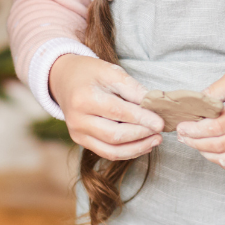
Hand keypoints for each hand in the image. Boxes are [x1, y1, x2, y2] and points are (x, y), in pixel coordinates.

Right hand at [49, 55, 163, 160]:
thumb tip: (153, 106)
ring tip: (154, 141)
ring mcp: (78, 134)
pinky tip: (142, 146)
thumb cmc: (89, 73)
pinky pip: (106, 152)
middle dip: (140, 136)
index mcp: (84, 98)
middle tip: (160, 133)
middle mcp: (78, 120)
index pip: (118, 113)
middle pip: (114, 136)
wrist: (64, 80)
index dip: (141, 119)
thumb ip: (132, 89)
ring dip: (136, 149)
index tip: (160, 123)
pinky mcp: (81, 141)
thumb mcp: (110, 72)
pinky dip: (126, 152)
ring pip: (111, 150)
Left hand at [176, 65, 224, 174]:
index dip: (193, 131)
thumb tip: (194, 106)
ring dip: (206, 154)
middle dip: (194, 143)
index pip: (214, 128)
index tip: (181, 127)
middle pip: (217, 146)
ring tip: (196, 143)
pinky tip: (215, 152)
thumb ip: (215, 91)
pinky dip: (222, 163)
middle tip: (183, 137)